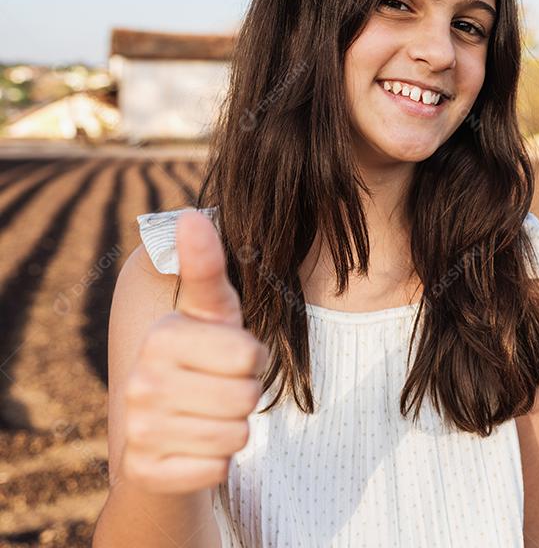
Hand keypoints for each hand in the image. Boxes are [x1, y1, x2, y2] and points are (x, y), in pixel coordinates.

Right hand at [120, 209, 269, 494]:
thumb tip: (191, 214)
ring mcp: (139, 429)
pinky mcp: (147, 472)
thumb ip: (208, 267)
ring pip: (236, 436)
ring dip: (234, 431)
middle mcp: (141, 381)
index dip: (252, 360)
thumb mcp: (214, 313)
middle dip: (246, 397)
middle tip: (221, 391)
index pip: (249, 355)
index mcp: (162, 337)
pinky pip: (217, 470)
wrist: (166, 437)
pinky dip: (217, 464)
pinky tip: (196, 449)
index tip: (229, 358)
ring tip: (210, 418)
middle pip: (246, 398)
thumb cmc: (204, 362)